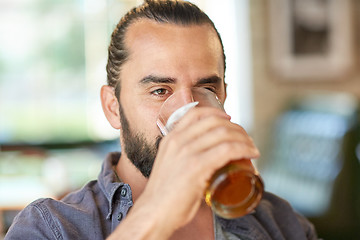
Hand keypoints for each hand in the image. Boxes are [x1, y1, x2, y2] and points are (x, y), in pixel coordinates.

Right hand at [140, 107, 259, 233]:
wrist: (154, 213)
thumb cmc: (164, 196)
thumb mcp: (170, 166)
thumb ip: (184, 158)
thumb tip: (206, 161)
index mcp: (171, 139)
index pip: (195, 113)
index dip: (216, 112)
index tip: (229, 118)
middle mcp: (178, 141)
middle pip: (215, 122)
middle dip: (236, 128)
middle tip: (245, 138)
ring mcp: (187, 152)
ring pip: (224, 134)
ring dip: (244, 138)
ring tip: (251, 147)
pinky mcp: (197, 166)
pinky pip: (227, 150)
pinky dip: (244, 149)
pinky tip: (251, 153)